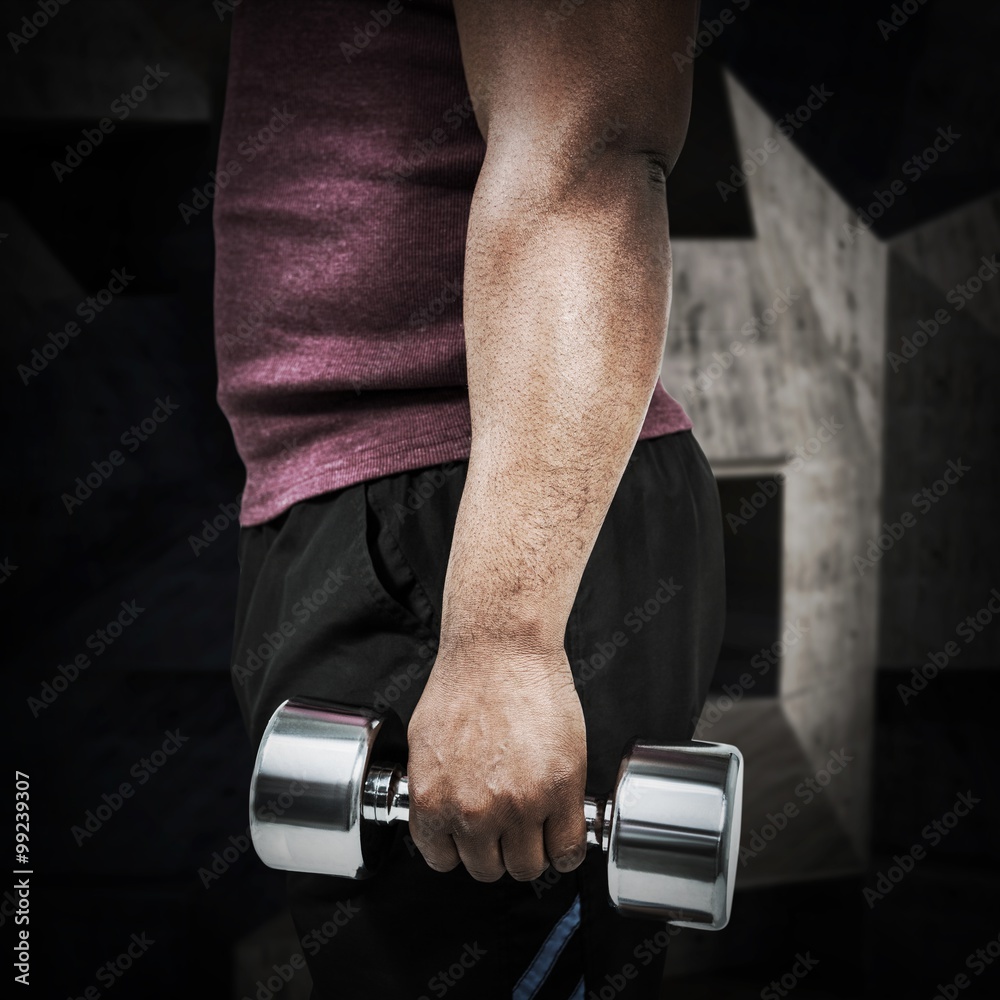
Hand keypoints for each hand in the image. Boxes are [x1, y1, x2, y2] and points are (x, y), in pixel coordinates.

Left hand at [406, 642, 587, 882]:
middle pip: (488, 868)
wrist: (501, 648)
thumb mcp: (427, 743)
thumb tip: (444, 818)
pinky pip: (568, 849)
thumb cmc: (465, 683)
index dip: (461, 847)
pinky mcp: (560, 789)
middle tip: (508, 824)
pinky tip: (563, 828)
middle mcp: (474, 810)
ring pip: (528, 866)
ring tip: (536, 822)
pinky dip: (567, 849)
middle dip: (498, 848)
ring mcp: (521, 804)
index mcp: (434, 800)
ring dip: (533, 849)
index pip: (443, 860)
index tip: (474, 837)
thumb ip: (435, 790)